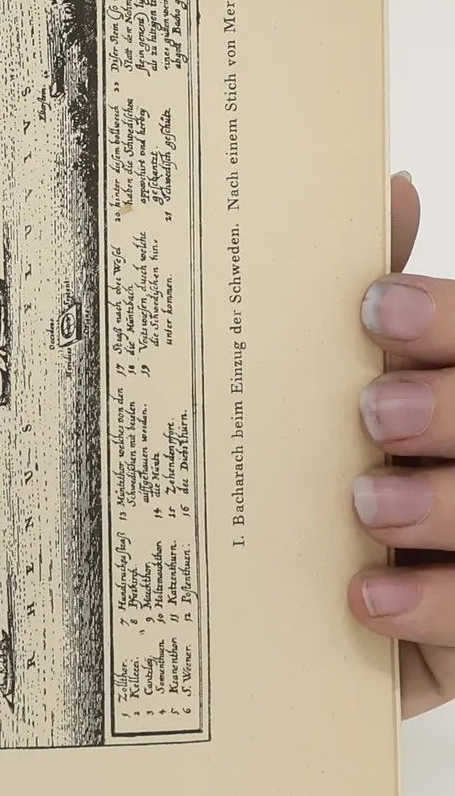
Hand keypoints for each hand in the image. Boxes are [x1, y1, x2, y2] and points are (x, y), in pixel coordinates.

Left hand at [347, 172, 454, 713]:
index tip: (374, 309)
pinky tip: (367, 593)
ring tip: (367, 501)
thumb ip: (391, 310)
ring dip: (443, 505)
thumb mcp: (370, 380)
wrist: (350, 607)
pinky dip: (428, 606)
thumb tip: (390, 188)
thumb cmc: (373, 474)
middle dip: (453, 411)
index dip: (443, 321)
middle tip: (375, 410)